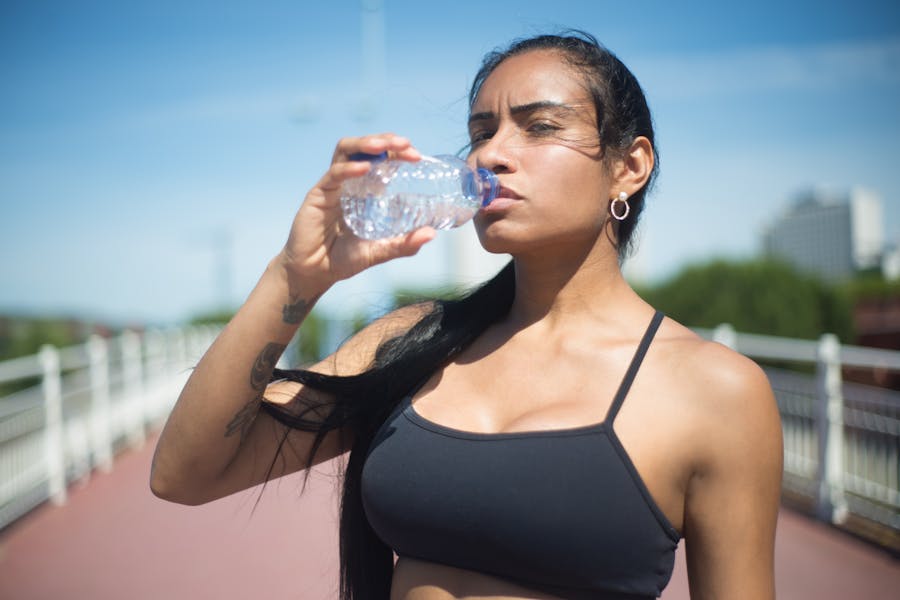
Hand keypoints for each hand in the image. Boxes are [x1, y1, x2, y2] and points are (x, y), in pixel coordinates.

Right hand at [277, 133, 436, 294]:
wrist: (315, 273)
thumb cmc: (345, 259)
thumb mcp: (380, 251)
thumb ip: (404, 244)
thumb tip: (431, 233)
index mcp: (367, 189)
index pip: (383, 158)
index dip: (399, 152)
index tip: (417, 156)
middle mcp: (350, 181)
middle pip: (365, 147)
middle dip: (386, 140)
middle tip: (405, 144)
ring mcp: (333, 185)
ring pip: (346, 150)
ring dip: (365, 143)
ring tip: (383, 145)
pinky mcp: (318, 195)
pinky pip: (333, 174)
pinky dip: (349, 169)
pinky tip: (363, 168)